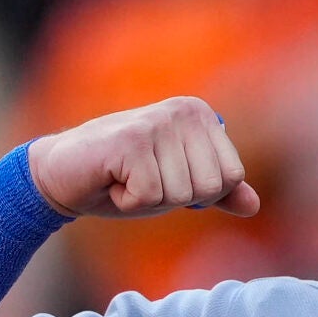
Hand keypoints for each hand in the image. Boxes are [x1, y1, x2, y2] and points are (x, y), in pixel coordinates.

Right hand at [27, 97, 260, 219]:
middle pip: (211, 187)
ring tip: (126, 177)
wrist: (63, 174)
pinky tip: (112, 180)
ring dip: (150, 199)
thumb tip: (254, 205)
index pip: (232, 178)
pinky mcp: (131, 141)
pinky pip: (150, 197)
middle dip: (175, 197)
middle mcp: (183, 111)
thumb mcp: (179, 185)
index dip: (199, 193)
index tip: (166, 177)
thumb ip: (218, 193)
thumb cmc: (124, 179)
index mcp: (201, 115)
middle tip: (143, 179)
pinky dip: (128, 201)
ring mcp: (157, 123)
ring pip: (181, 194)